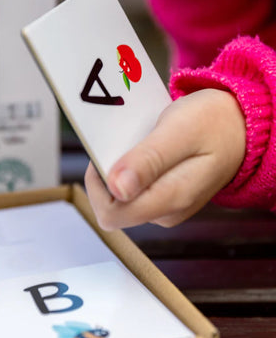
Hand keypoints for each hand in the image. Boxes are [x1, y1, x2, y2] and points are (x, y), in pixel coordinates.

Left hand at [84, 88, 245, 228]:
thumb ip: (148, 161)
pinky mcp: (164, 196)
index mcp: (170, 200)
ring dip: (119, 168)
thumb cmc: (213, 123)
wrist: (240, 125)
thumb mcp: (179, 132)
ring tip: (137, 141)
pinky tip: (143, 146)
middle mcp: (165, 211)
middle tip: (123, 142)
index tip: (104, 154)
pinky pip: (133, 187)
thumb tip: (117, 190)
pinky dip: (129, 166)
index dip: (97, 185)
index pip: (111, 214)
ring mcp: (164, 206)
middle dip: (108, 173)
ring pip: (121, 195)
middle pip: (113, 205)